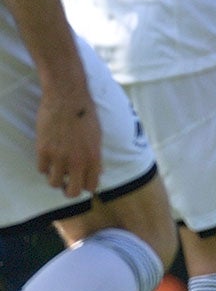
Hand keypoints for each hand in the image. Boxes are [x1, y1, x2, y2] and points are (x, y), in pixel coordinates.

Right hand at [35, 80, 101, 198]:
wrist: (68, 98)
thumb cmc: (86, 115)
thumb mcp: (97, 137)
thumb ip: (96, 157)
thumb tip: (97, 172)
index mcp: (94, 158)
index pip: (91, 186)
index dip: (86, 186)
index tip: (81, 182)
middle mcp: (77, 161)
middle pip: (71, 192)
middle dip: (69, 190)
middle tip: (66, 183)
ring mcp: (59, 157)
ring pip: (53, 183)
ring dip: (55, 178)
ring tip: (57, 167)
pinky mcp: (43, 150)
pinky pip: (41, 170)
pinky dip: (44, 166)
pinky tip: (48, 157)